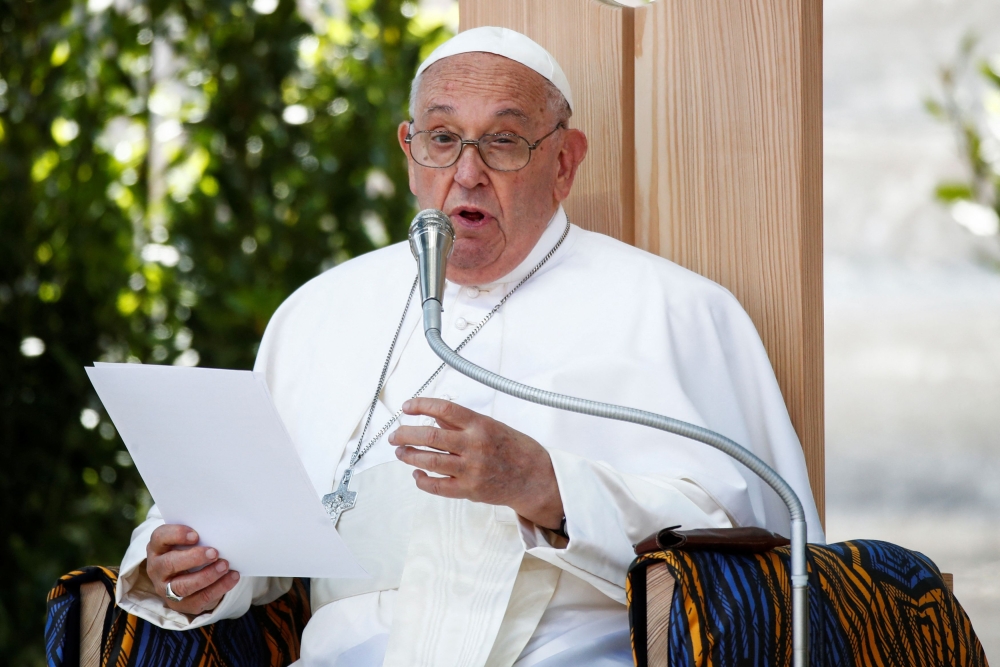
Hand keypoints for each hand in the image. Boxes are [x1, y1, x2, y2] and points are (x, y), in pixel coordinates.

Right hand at [145, 525, 239, 614]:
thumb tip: (218, 531)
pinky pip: (200, 599)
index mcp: (157, 548)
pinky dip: (219, 588)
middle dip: (193, 558)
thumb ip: (197, 536)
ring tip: (225, 565)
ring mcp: (166, 589)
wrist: (186, 578)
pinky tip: (232, 577)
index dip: (176, 535)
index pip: (159, 538)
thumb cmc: (188, 551)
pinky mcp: (181, 604)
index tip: (196, 535)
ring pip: (183, 586)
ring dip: (207, 576)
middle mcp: (156, 569)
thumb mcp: (186, 542)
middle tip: (214, 553)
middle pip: (169, 564)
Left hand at [388, 398, 563, 529]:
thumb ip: (463, 423)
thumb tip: (435, 417)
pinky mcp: (469, 489)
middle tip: (396, 435)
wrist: (536, 478)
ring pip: (429, 461)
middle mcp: (474, 446)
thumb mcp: (492, 426)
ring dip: (409, 455)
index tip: (407, 406)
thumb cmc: (516, 450)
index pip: (444, 410)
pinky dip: (423, 479)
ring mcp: (471, 469)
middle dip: (406, 434)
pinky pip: (438, 486)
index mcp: (480, 425)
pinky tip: (417, 473)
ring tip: (400, 452)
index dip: (421, 405)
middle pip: (430, 436)